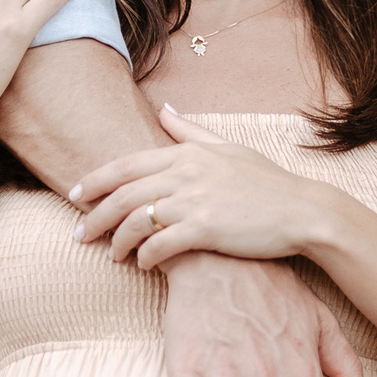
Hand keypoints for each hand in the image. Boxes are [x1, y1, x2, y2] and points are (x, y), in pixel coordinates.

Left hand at [72, 106, 330, 267]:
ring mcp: (195, 200)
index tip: (74, 195)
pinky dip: (146, 257)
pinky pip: (160, 245)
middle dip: (94, 215)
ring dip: (117, 241)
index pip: (125, 164)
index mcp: (186, 152)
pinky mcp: (206, 229)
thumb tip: (163, 111)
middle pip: (122, 194)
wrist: (302, 212)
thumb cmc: (267, 182)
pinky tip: (144, 265)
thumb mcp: (228, 148)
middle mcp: (186, 172)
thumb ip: (191, 133)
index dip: (94, 180)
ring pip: (135, 220)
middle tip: (78, 234)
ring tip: (111, 255)